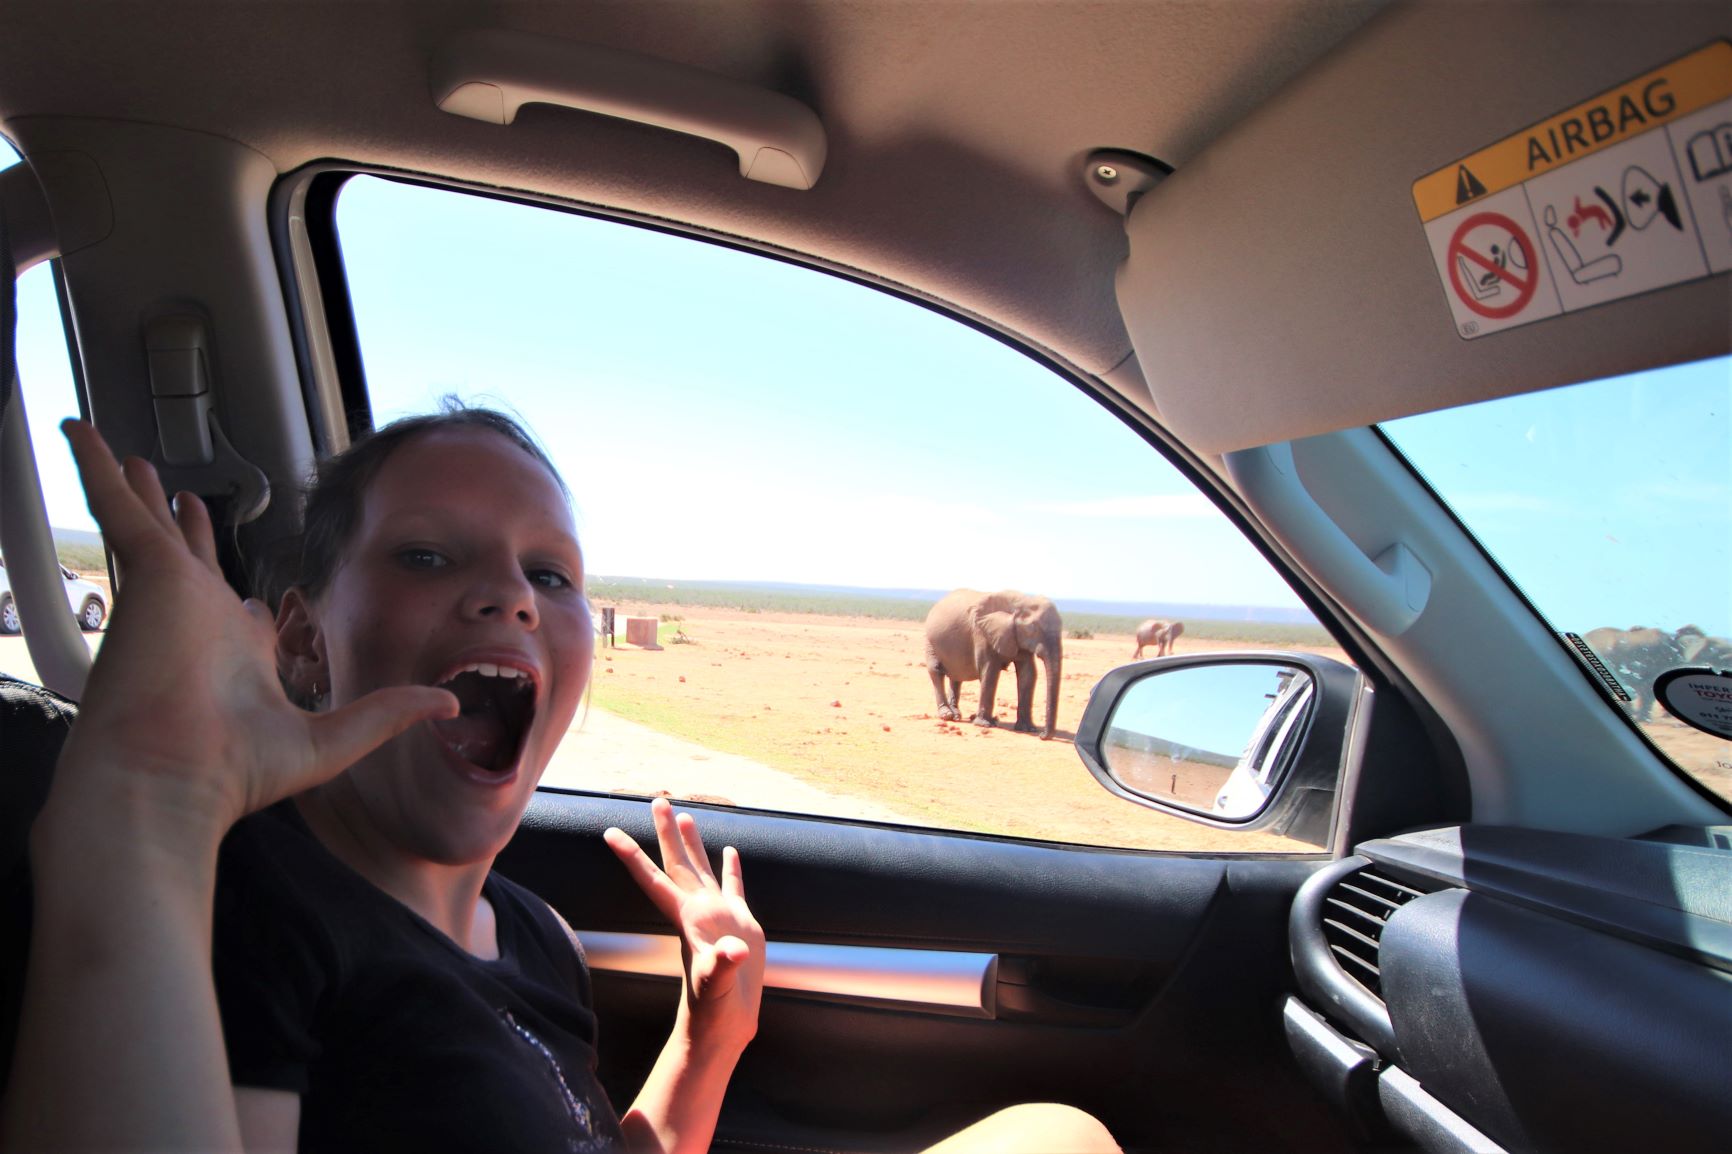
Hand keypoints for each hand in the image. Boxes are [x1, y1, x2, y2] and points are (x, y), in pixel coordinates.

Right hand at [48, 421, 457, 843]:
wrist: (167, 781)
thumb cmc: (234, 776)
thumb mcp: (333, 740)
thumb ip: (390, 714)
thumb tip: (447, 707)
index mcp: (237, 661)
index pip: (238, 618)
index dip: (242, 603)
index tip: (249, 600)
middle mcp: (198, 623)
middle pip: (191, 559)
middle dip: (185, 528)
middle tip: (182, 497)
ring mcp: (168, 595)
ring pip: (149, 525)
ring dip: (139, 492)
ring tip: (130, 458)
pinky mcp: (146, 573)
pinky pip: (117, 505)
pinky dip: (98, 468)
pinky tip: (78, 431)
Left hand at [604, 798, 764, 1053]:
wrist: (724, 1027)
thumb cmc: (714, 1010)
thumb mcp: (717, 987)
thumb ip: (721, 967)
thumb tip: (733, 950)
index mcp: (687, 920)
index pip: (654, 881)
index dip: (631, 857)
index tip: (610, 833)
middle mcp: (698, 911)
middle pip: (677, 863)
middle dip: (665, 833)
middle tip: (658, 799)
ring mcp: (718, 916)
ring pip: (702, 869)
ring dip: (693, 844)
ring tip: (687, 815)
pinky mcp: (739, 923)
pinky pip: (733, 886)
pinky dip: (731, 868)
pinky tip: (731, 851)